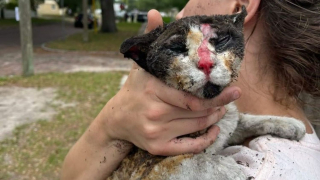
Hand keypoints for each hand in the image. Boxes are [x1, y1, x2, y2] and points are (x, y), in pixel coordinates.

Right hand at [101, 10, 241, 155]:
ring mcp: (156, 132)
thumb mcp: (140, 65)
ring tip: (220, 110)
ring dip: (214, 118)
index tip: (233, 89)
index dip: (215, 95)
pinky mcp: (158, 147)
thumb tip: (155, 13)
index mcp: (152, 89)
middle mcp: (154, 112)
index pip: (191, 96)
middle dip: (218, 105)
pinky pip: (188, 147)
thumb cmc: (134, 90)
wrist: (116, 120)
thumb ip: (150, 39)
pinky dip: (206, 141)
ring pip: (196, 126)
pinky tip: (215, 132)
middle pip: (197, 111)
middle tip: (230, 98)